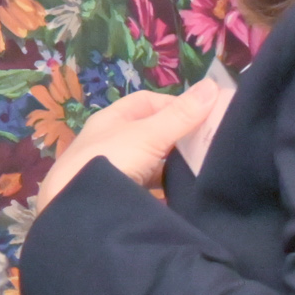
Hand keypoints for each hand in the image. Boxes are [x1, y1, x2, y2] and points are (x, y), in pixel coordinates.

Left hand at [41, 85, 209, 205]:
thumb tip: (213, 85)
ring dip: (177, 165)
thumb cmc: (110, 161)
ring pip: (155, 162)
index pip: (147, 102)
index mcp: (112, 120)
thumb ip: (180, 116)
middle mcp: (113, 142)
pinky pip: (153, 189)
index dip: (177, 105)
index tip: (208, 115)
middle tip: (215, 144)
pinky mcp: (125, 197)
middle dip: (181, 137)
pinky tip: (190, 194)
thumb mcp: (147, 134)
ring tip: (209, 169)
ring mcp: (118, 171)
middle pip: (153, 132)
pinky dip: (171, 189)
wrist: (79, 210)